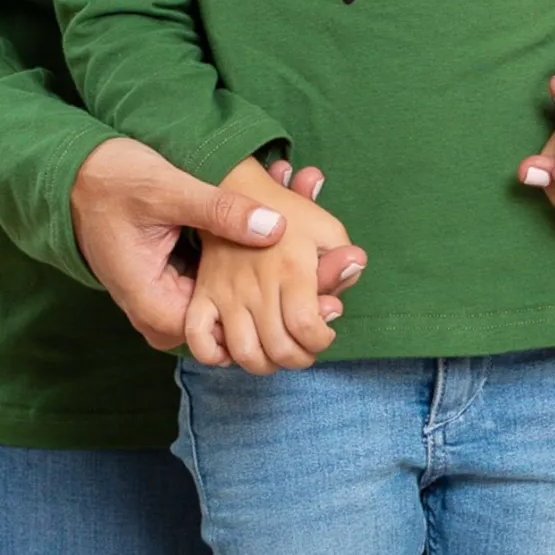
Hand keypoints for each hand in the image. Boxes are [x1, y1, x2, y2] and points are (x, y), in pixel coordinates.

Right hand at [71, 138, 366, 351]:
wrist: (74, 178)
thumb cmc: (113, 182)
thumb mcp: (168, 189)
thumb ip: (219, 211)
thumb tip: (274, 226)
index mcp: (162, 310)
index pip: (239, 336)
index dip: (287, 319)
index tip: (328, 300)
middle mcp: (166, 321)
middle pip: (243, 330)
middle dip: (290, 302)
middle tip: (341, 275)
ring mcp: (173, 310)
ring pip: (239, 314)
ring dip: (278, 286)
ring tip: (328, 255)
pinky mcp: (180, 292)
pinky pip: (227, 297)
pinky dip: (255, 274)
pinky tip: (288, 239)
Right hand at [185, 158, 360, 373]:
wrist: (232, 189)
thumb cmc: (286, 212)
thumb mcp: (325, 226)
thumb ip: (342, 257)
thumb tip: (354, 269)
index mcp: (289, 269)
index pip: (308, 328)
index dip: (321, 341)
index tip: (325, 332)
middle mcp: (256, 286)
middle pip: (279, 349)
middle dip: (300, 358)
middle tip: (305, 348)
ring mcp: (225, 294)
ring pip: (244, 353)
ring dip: (265, 365)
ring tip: (275, 354)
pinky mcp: (202, 296)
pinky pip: (199, 340)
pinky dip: (215, 355)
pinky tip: (232, 349)